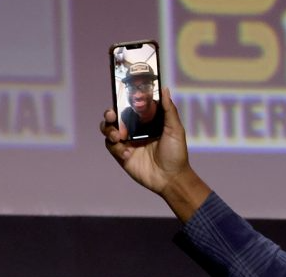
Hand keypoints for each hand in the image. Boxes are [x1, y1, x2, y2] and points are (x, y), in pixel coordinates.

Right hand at [100, 88, 208, 220]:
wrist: (171, 178)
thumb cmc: (176, 154)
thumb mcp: (175, 130)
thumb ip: (168, 109)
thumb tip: (165, 89)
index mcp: (146, 122)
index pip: (130, 107)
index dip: (122, 100)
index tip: (118, 94)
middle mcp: (135, 130)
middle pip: (114, 116)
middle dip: (109, 113)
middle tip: (111, 114)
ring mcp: (127, 142)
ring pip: (108, 129)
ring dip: (108, 129)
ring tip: (118, 136)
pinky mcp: (122, 155)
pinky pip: (111, 146)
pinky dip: (116, 147)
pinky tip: (128, 152)